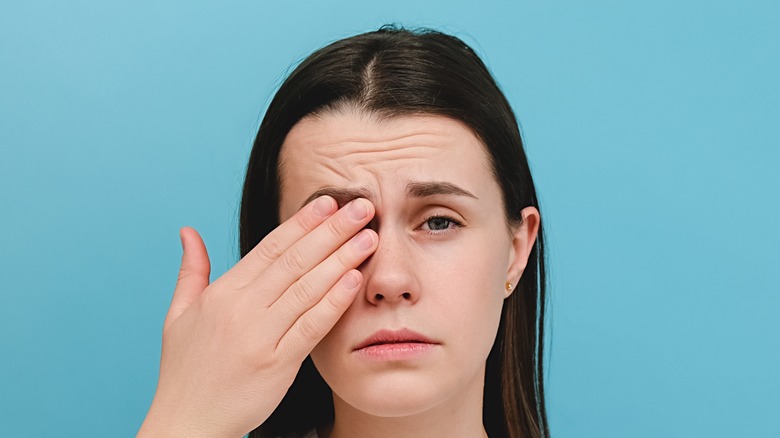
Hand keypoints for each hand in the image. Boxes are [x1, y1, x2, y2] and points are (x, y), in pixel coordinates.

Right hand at [137, 196, 376, 437]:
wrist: (187, 423)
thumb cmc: (185, 370)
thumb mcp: (177, 315)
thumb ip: (191, 271)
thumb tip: (188, 231)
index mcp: (222, 293)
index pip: (270, 247)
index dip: (302, 222)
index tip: (329, 202)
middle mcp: (241, 309)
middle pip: (294, 260)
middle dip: (331, 230)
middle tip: (362, 207)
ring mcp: (259, 336)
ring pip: (307, 288)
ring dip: (342, 258)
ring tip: (369, 236)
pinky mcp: (276, 364)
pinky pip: (311, 326)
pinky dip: (334, 301)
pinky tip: (355, 279)